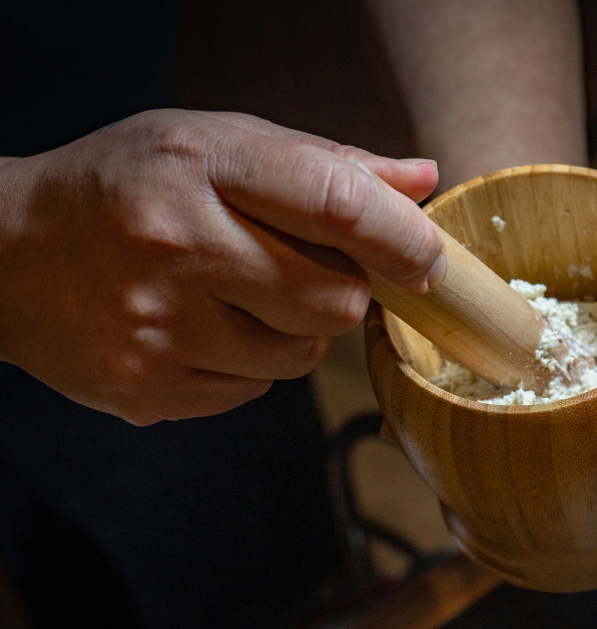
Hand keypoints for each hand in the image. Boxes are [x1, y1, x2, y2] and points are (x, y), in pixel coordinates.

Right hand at [0, 109, 444, 423]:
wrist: (5, 256)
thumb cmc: (126, 187)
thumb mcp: (214, 143)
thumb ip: (324, 164)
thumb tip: (421, 182)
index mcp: (199, 167)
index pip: (334, 205)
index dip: (402, 239)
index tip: (429, 259)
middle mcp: (176, 247)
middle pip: (335, 300)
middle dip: (343, 292)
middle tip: (307, 270)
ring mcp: (158, 329)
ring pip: (302, 357)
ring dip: (296, 331)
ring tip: (239, 295)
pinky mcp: (148, 390)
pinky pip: (255, 392)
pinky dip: (250, 364)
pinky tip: (203, 327)